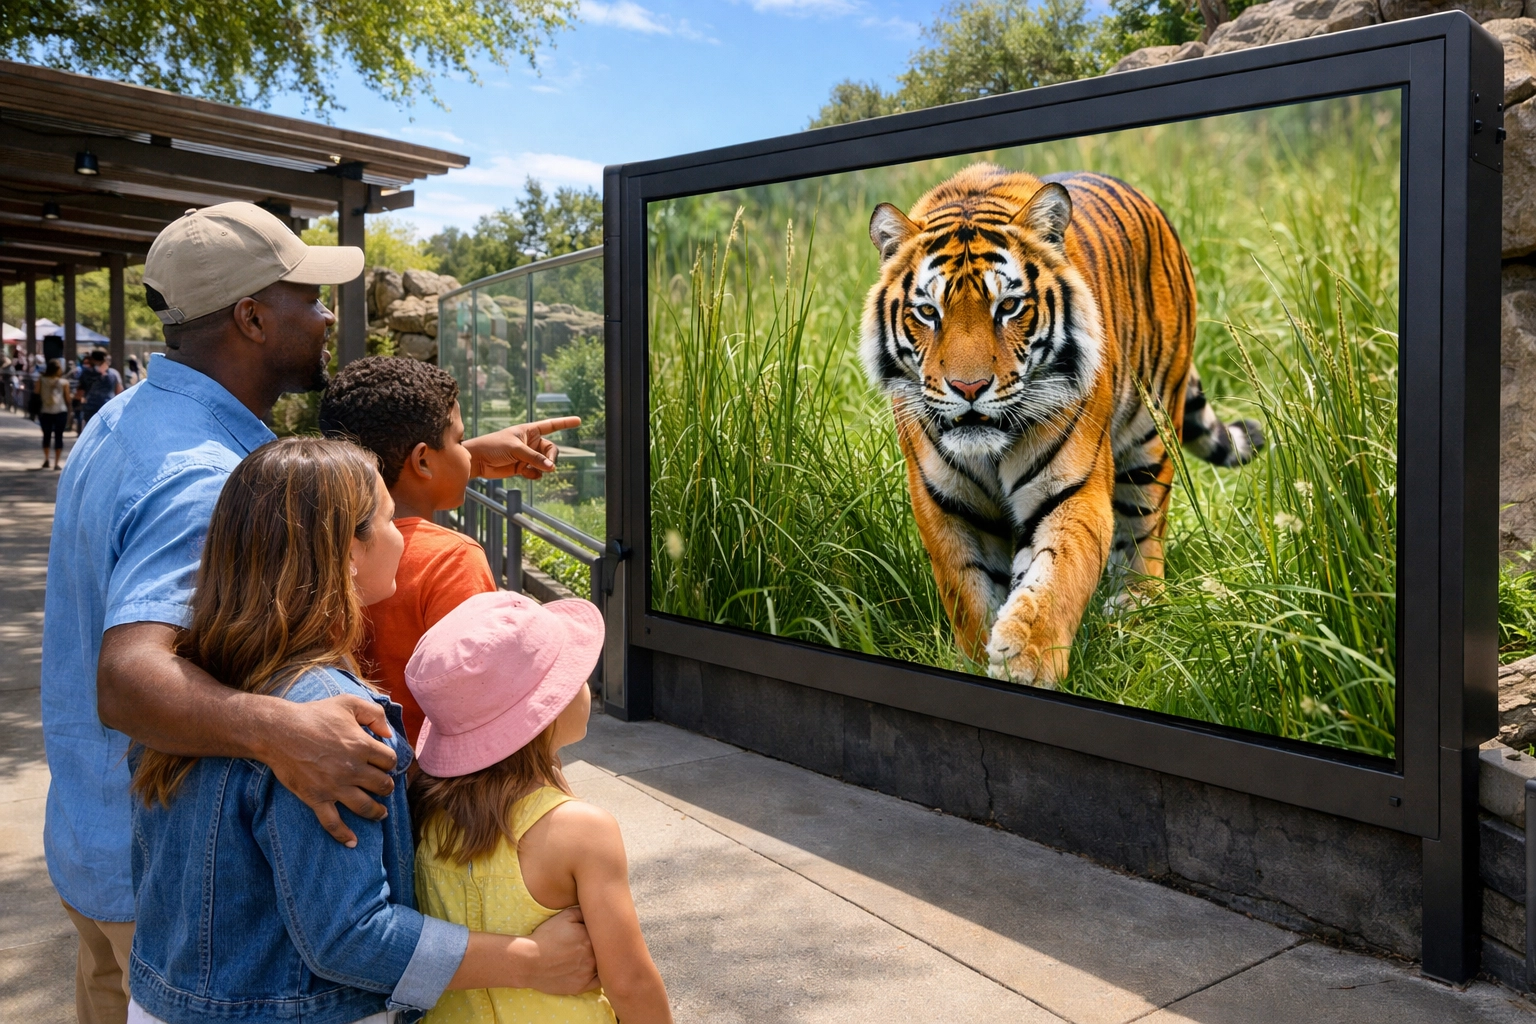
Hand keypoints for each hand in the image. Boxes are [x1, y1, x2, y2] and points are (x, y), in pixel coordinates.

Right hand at [257, 695, 398, 847]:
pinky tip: (352, 842)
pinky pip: (332, 823)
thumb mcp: (348, 703)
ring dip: (377, 812)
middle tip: (383, 786)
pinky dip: (343, 835)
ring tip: (381, 813)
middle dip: (386, 786)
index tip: (384, 763)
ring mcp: (334, 786)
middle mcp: (352, 769)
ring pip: (365, 807)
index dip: (389, 762)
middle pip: (383, 786)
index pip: (390, 761)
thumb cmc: (314, 714)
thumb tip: (389, 733)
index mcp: (362, 746)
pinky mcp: (316, 798)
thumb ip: (374, 713)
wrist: (279, 731)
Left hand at [464, 418, 581, 479]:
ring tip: (533, 470)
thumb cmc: (493, 447)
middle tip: (549, 466)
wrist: (478, 460)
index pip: (551, 425)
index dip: (565, 423)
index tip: (579, 421)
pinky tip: (526, 474)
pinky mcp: (522, 468)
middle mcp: (530, 442)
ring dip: (543, 467)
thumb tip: (552, 468)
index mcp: (529, 430)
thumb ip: (535, 458)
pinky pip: (537, 472)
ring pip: (545, 462)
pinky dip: (535, 474)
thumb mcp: (516, 449)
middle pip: (551, 449)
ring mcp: (527, 455)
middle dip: (551, 457)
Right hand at [523, 907, 598, 994]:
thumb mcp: (565, 916)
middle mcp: (593, 956)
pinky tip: (595, 970)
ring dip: (602, 961)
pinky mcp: (582, 986)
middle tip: (597, 944)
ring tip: (597, 957)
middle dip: (604, 946)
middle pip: (606, 950)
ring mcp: (588, 973)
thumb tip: (598, 911)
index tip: (598, 932)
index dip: (603, 932)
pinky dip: (599, 976)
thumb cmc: (546, 936)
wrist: (529, 960)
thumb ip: (584, 911)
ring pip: (604, 966)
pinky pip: (599, 982)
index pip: (606, 934)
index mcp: (591, 938)